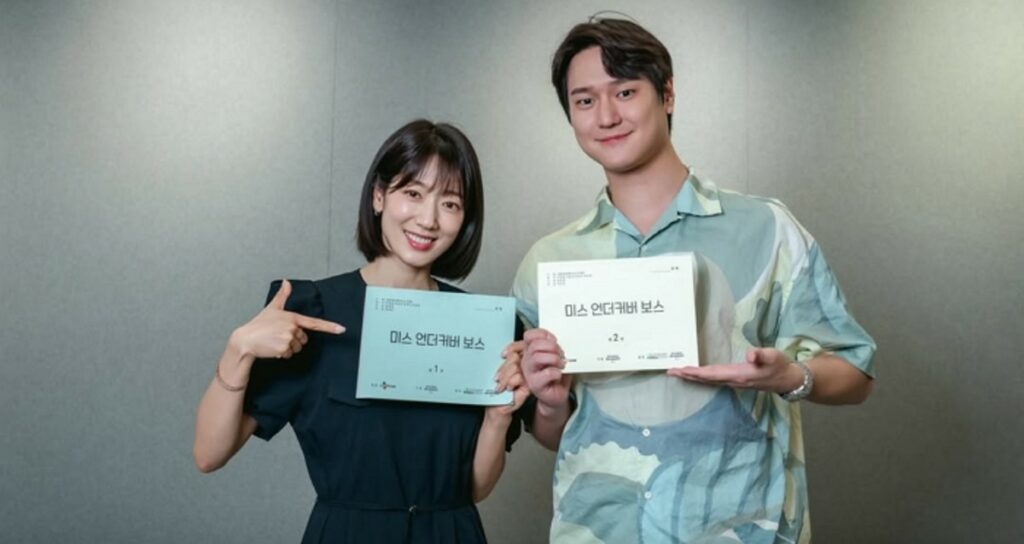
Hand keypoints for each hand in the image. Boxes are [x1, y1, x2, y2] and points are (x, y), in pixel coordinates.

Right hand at [231, 279, 344, 359]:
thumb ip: (282, 296)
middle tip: (279, 336)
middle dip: (293, 340)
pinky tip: (273, 348)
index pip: (315, 323)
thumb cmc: (259, 324)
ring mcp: (288, 338)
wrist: (246, 340)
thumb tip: (287, 282)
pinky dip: (282, 354)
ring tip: (275, 342)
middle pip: (304, 339)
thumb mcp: (272, 308)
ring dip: (288, 348)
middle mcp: (292, 327)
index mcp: (292, 317)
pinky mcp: (284, 348)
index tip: (342, 330)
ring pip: (297, 348)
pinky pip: (289, 355)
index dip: (330, 327)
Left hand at [488, 341, 528, 416]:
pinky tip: (508, 389)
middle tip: (497, 379)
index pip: (517, 348)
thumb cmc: (495, 391)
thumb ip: (502, 362)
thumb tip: (503, 353)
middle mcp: (523, 368)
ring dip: (505, 377)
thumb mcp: (497, 373)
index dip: (511, 348)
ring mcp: (527, 377)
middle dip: (503, 368)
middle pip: (514, 357)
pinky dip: (511, 382)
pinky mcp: (528, 386)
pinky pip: (520, 377)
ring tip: (500, 386)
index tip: (502, 355)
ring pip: (515, 366)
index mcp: (516, 362)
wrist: (496, 407)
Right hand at [521, 328, 571, 413]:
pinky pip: (546, 373)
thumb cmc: (556, 375)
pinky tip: (558, 374)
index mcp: (531, 351)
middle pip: (534, 345)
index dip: (543, 334)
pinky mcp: (535, 385)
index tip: (554, 340)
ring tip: (560, 365)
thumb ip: (554, 346)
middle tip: (560, 354)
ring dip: (554, 359)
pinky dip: (556, 372)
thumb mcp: (556, 355)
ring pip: (537, 357)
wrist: (557, 395)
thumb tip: (554, 340)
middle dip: (551, 347)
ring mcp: (529, 373)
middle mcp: (527, 360)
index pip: (529, 335)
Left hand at [667, 347, 803, 393]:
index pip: (712, 374)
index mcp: (739, 375)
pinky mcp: (736, 380)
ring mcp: (734, 382)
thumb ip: (761, 355)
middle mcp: (733, 381)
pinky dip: (702, 377)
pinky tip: (696, 374)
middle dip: (688, 376)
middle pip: (706, 379)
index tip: (681, 370)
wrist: (789, 380)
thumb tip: (749, 355)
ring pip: (709, 380)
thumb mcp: (773, 357)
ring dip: (693, 377)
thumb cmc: (780, 366)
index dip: (696, 372)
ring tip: (678, 372)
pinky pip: (714, 379)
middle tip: (670, 371)